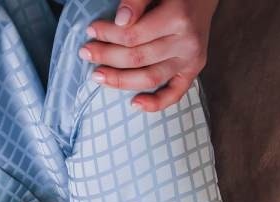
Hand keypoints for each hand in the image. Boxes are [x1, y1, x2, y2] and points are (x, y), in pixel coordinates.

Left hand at [80, 0, 219, 111]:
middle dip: (108, 56)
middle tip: (86, 53)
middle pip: (138, 58)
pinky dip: (155, 103)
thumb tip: (121, 21)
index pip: (133, 35)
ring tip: (99, 76)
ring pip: (150, 78)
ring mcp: (191, 60)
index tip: (91, 31)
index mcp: (178, 17)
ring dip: (121, 80)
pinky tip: (135, 104)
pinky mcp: (193, 72)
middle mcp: (186, 42)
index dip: (108, 34)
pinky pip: (174, 95)